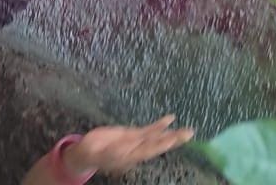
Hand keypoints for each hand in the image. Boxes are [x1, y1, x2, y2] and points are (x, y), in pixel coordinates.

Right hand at [65, 115, 194, 175]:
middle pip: (157, 145)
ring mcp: (136, 141)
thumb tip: (123, 148)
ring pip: (157, 137)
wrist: (88, 152)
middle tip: (188, 134)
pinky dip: (161, 125)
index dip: (157, 145)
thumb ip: (110, 150)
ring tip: (188, 130)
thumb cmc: (91, 152)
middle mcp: (136, 150)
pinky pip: (150, 130)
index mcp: (128, 156)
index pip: (145, 151)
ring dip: (173, 133)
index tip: (170, 141)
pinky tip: (170, 119)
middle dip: (173, 140)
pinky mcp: (134, 134)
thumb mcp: (95, 151)